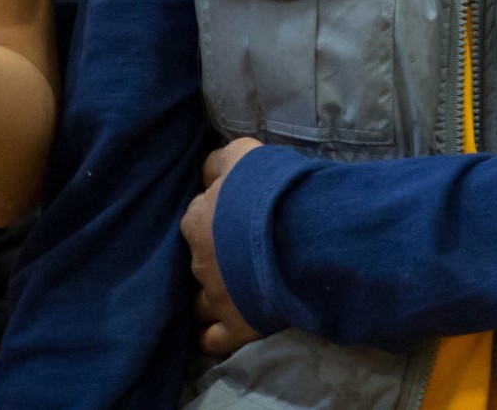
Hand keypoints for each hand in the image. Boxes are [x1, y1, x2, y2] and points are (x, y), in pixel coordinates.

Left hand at [180, 135, 265, 355]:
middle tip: (236, 257)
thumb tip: (205, 172)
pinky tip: (215, 332)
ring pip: (198, 302)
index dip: (215, 220)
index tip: (232, 221)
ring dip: (208, 298)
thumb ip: (219, 162)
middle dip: (214, 259)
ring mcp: (214, 297)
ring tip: (225, 296)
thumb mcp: (242, 156)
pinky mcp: (235, 326)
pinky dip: (211, 336)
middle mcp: (198, 261)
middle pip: (199, 260)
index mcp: (196, 221)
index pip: (196, 219)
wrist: (300, 236)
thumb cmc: (270, 191)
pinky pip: (212, 339)